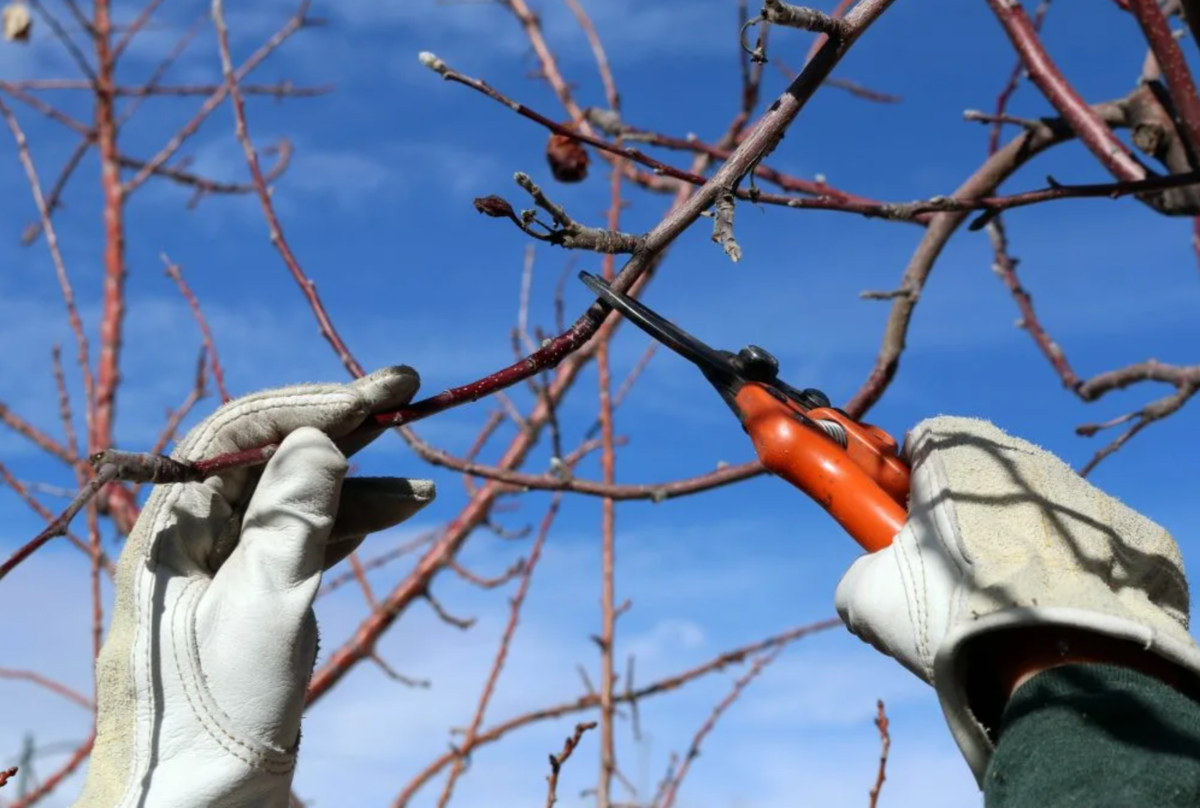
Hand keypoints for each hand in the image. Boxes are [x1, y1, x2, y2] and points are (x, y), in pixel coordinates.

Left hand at [75, 366, 435, 807]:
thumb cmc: (217, 710)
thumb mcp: (264, 602)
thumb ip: (294, 514)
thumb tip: (319, 438)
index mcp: (171, 528)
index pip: (238, 434)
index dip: (311, 404)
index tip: (378, 393)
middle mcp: (192, 538)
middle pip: (269, 457)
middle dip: (339, 426)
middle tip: (405, 394)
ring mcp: (225, 570)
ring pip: (294, 499)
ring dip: (357, 481)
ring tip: (421, 482)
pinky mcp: (255, 602)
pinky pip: (305, 541)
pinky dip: (352, 523)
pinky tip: (400, 510)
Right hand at [833, 416, 1199, 784]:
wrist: (1054, 661)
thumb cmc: (949, 612)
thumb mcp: (865, 596)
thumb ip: (858, 572)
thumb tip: (869, 583)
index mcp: (954, 450)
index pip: (917, 444)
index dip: (902, 485)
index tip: (901, 527)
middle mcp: (1020, 456)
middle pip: (976, 477)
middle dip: (959, 516)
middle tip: (946, 573)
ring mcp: (1078, 492)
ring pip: (1029, 510)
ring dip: (1011, 542)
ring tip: (999, 602)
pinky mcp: (1127, 533)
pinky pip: (1079, 544)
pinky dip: (1062, 569)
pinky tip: (1046, 611)